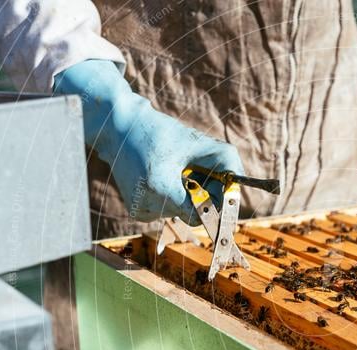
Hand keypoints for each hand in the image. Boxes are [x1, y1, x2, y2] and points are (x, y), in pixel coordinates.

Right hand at [53, 59, 242, 224]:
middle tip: (197, 172)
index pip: (202, 215)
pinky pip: (169, 210)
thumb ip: (225, 162)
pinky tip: (163, 177)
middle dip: (203, 196)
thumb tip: (238, 186)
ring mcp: (141, 212)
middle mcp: (147, 206)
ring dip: (188, 195)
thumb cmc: (160, 132)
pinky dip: (173, 197)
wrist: (118, 128)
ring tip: (176, 169)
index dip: (217, 204)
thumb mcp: (197, 142)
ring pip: (182, 213)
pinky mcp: (138, 212)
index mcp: (160, 188)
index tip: (224, 193)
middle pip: (194, 214)